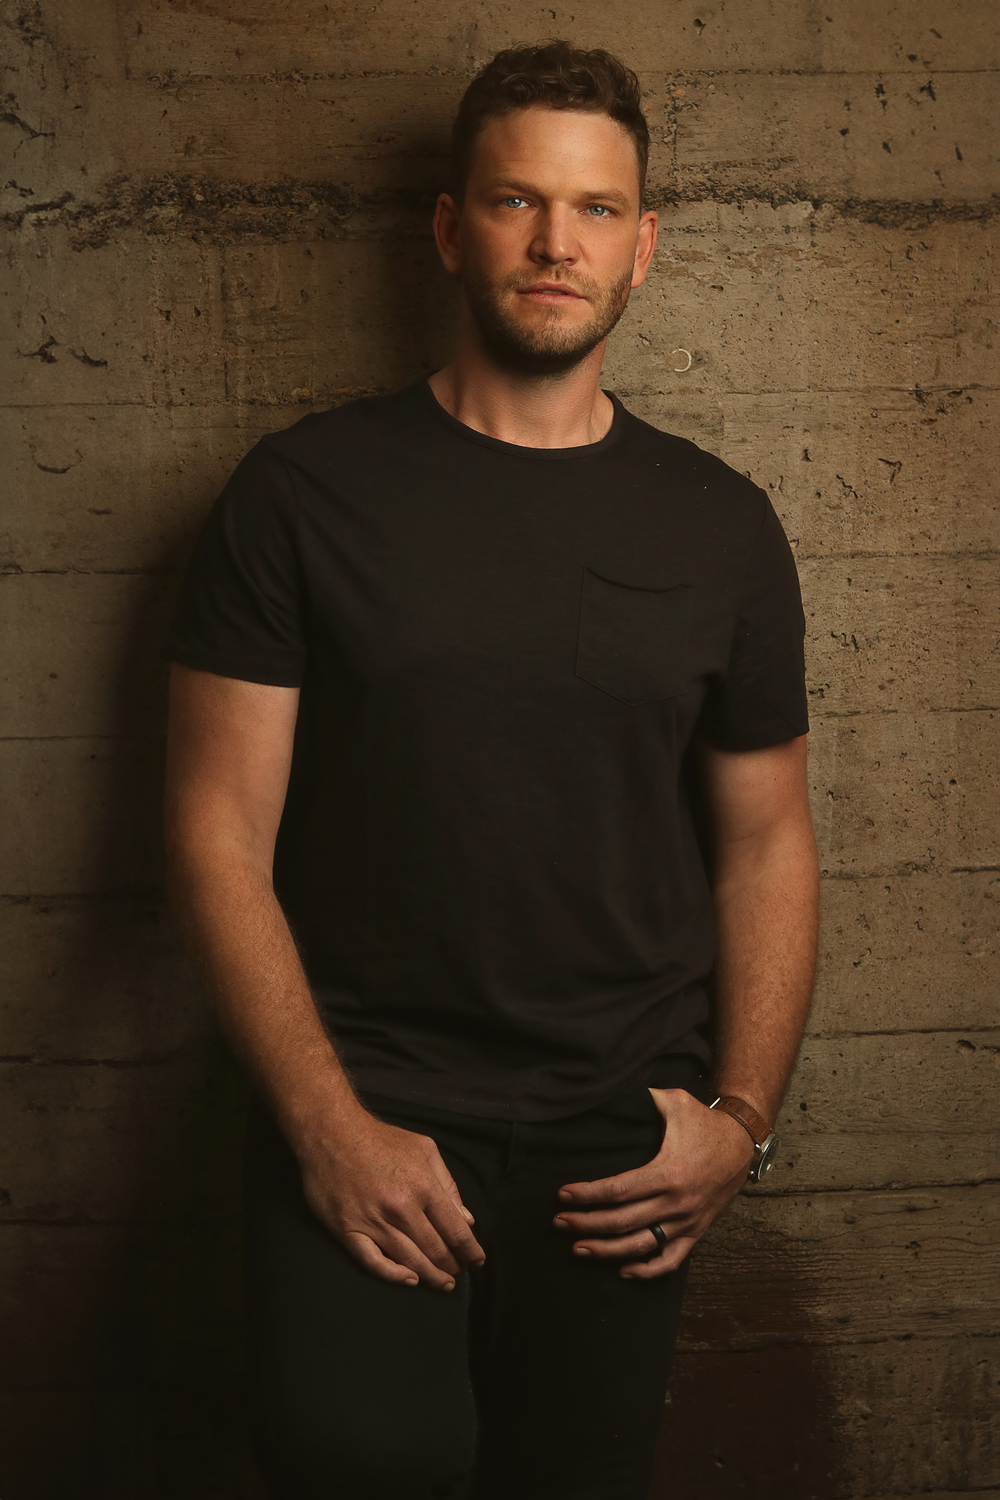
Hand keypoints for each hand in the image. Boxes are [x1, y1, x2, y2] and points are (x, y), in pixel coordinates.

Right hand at [294, 1103, 484, 1291]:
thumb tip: (466, 1218)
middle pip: (436, 1250)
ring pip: (410, 1261)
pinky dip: (394, 1276)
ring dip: (430, 1276)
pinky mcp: (348, 1230)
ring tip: (442, 1283)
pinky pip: (374, 1262)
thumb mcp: (424, 1149)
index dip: (470, 1251)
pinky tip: (409, 1280)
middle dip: (452, 1266)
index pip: (456, 1231)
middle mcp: (402, 1208)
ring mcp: (373, 1221)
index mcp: (424, 1186)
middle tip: (458, 1273)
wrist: (332, 1132)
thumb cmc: (381, 1139)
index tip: (477, 1261)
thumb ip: (448, 1184)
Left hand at [553, 1087, 754, 1278]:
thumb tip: (614, 1089)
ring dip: (607, 1251)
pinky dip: (647, 1271)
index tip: (563, 1195)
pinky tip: (623, 1271)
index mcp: (668, 1173)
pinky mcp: (696, 1232)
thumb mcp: (676, 1101)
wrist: (743, 1143)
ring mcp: (687, 1221)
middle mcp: (676, 1202)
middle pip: (623, 1222)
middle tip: (560, 1222)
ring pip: (642, 1246)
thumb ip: (646, 1097)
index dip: (588, 1195)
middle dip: (587, 1224)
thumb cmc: (704, 1122)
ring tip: (579, 1248)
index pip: (618, 1190)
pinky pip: (671, 1260)